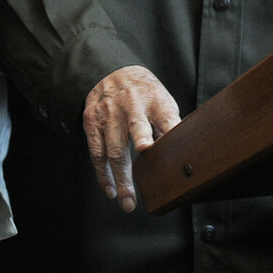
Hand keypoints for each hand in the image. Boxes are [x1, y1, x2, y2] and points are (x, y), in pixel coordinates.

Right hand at [83, 65, 179, 211]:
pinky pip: (96, 151)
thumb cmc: (144, 93)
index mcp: (155, 99)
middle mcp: (131, 104)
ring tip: (127, 201)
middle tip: (145, 176)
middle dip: (140, 152)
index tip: (171, 148)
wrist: (111, 71)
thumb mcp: (161, 101)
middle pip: (136, 129)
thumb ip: (168, 126)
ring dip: (120, 178)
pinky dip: (102, 173)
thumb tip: (180, 157)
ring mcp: (109, 112)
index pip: (165, 117)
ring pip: (114, 149)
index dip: (169, 131)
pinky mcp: (92, 120)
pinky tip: (110, 188)